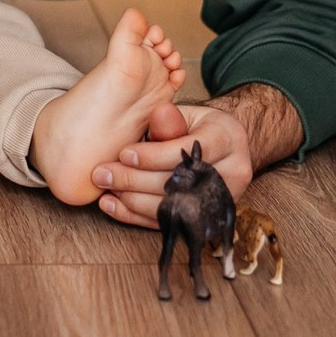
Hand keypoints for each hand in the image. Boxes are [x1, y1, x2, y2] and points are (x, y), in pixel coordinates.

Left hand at [88, 82, 301, 227]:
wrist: (222, 146)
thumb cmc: (198, 126)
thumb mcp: (187, 114)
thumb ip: (171, 119)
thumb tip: (158, 115)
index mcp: (227, 138)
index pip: (189, 152)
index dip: (154, 156)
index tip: (124, 154)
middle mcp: (233, 172)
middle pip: (179, 183)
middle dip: (135, 180)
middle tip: (103, 174)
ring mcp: (224, 199)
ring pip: (174, 207)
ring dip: (132, 201)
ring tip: (105, 190)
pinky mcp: (208, 218)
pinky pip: (169, 222)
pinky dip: (136, 215)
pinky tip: (113, 206)